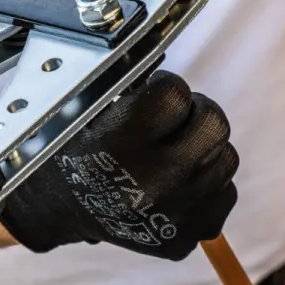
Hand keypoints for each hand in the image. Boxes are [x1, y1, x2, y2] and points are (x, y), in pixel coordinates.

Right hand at [0, 68, 237, 260]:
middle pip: (214, 124)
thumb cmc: (71, 150)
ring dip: (202, 149)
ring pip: (226, 158)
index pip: (175, 93)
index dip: (166, 87)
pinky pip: (225, 192)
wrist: (58, 210)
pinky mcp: (186, 237)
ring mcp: (174, 214)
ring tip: (170, 153)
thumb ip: (126, 80)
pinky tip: (176, 183)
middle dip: (195, 113)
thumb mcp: (85, 108)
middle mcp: (151, 182)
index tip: (154, 95)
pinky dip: (206, 184)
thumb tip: (164, 47)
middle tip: (173, 120)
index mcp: (120, 143)